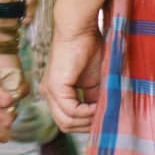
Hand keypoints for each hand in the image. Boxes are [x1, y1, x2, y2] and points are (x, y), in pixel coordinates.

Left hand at [44, 17, 107, 134]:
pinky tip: (99, 106)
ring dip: (88, 120)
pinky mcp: (55, 87)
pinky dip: (87, 112)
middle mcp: (49, 94)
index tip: (104, 118)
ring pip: (66, 122)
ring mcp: (50, 92)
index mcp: (57, 92)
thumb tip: (105, 114)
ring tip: (103, 111)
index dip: (86, 123)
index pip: (68, 119)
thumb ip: (96, 97)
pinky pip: (71, 111)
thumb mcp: (96, 79)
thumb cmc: (89, 47)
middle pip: (65, 125)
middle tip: (105, 118)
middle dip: (86, 126)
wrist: (79, 28)